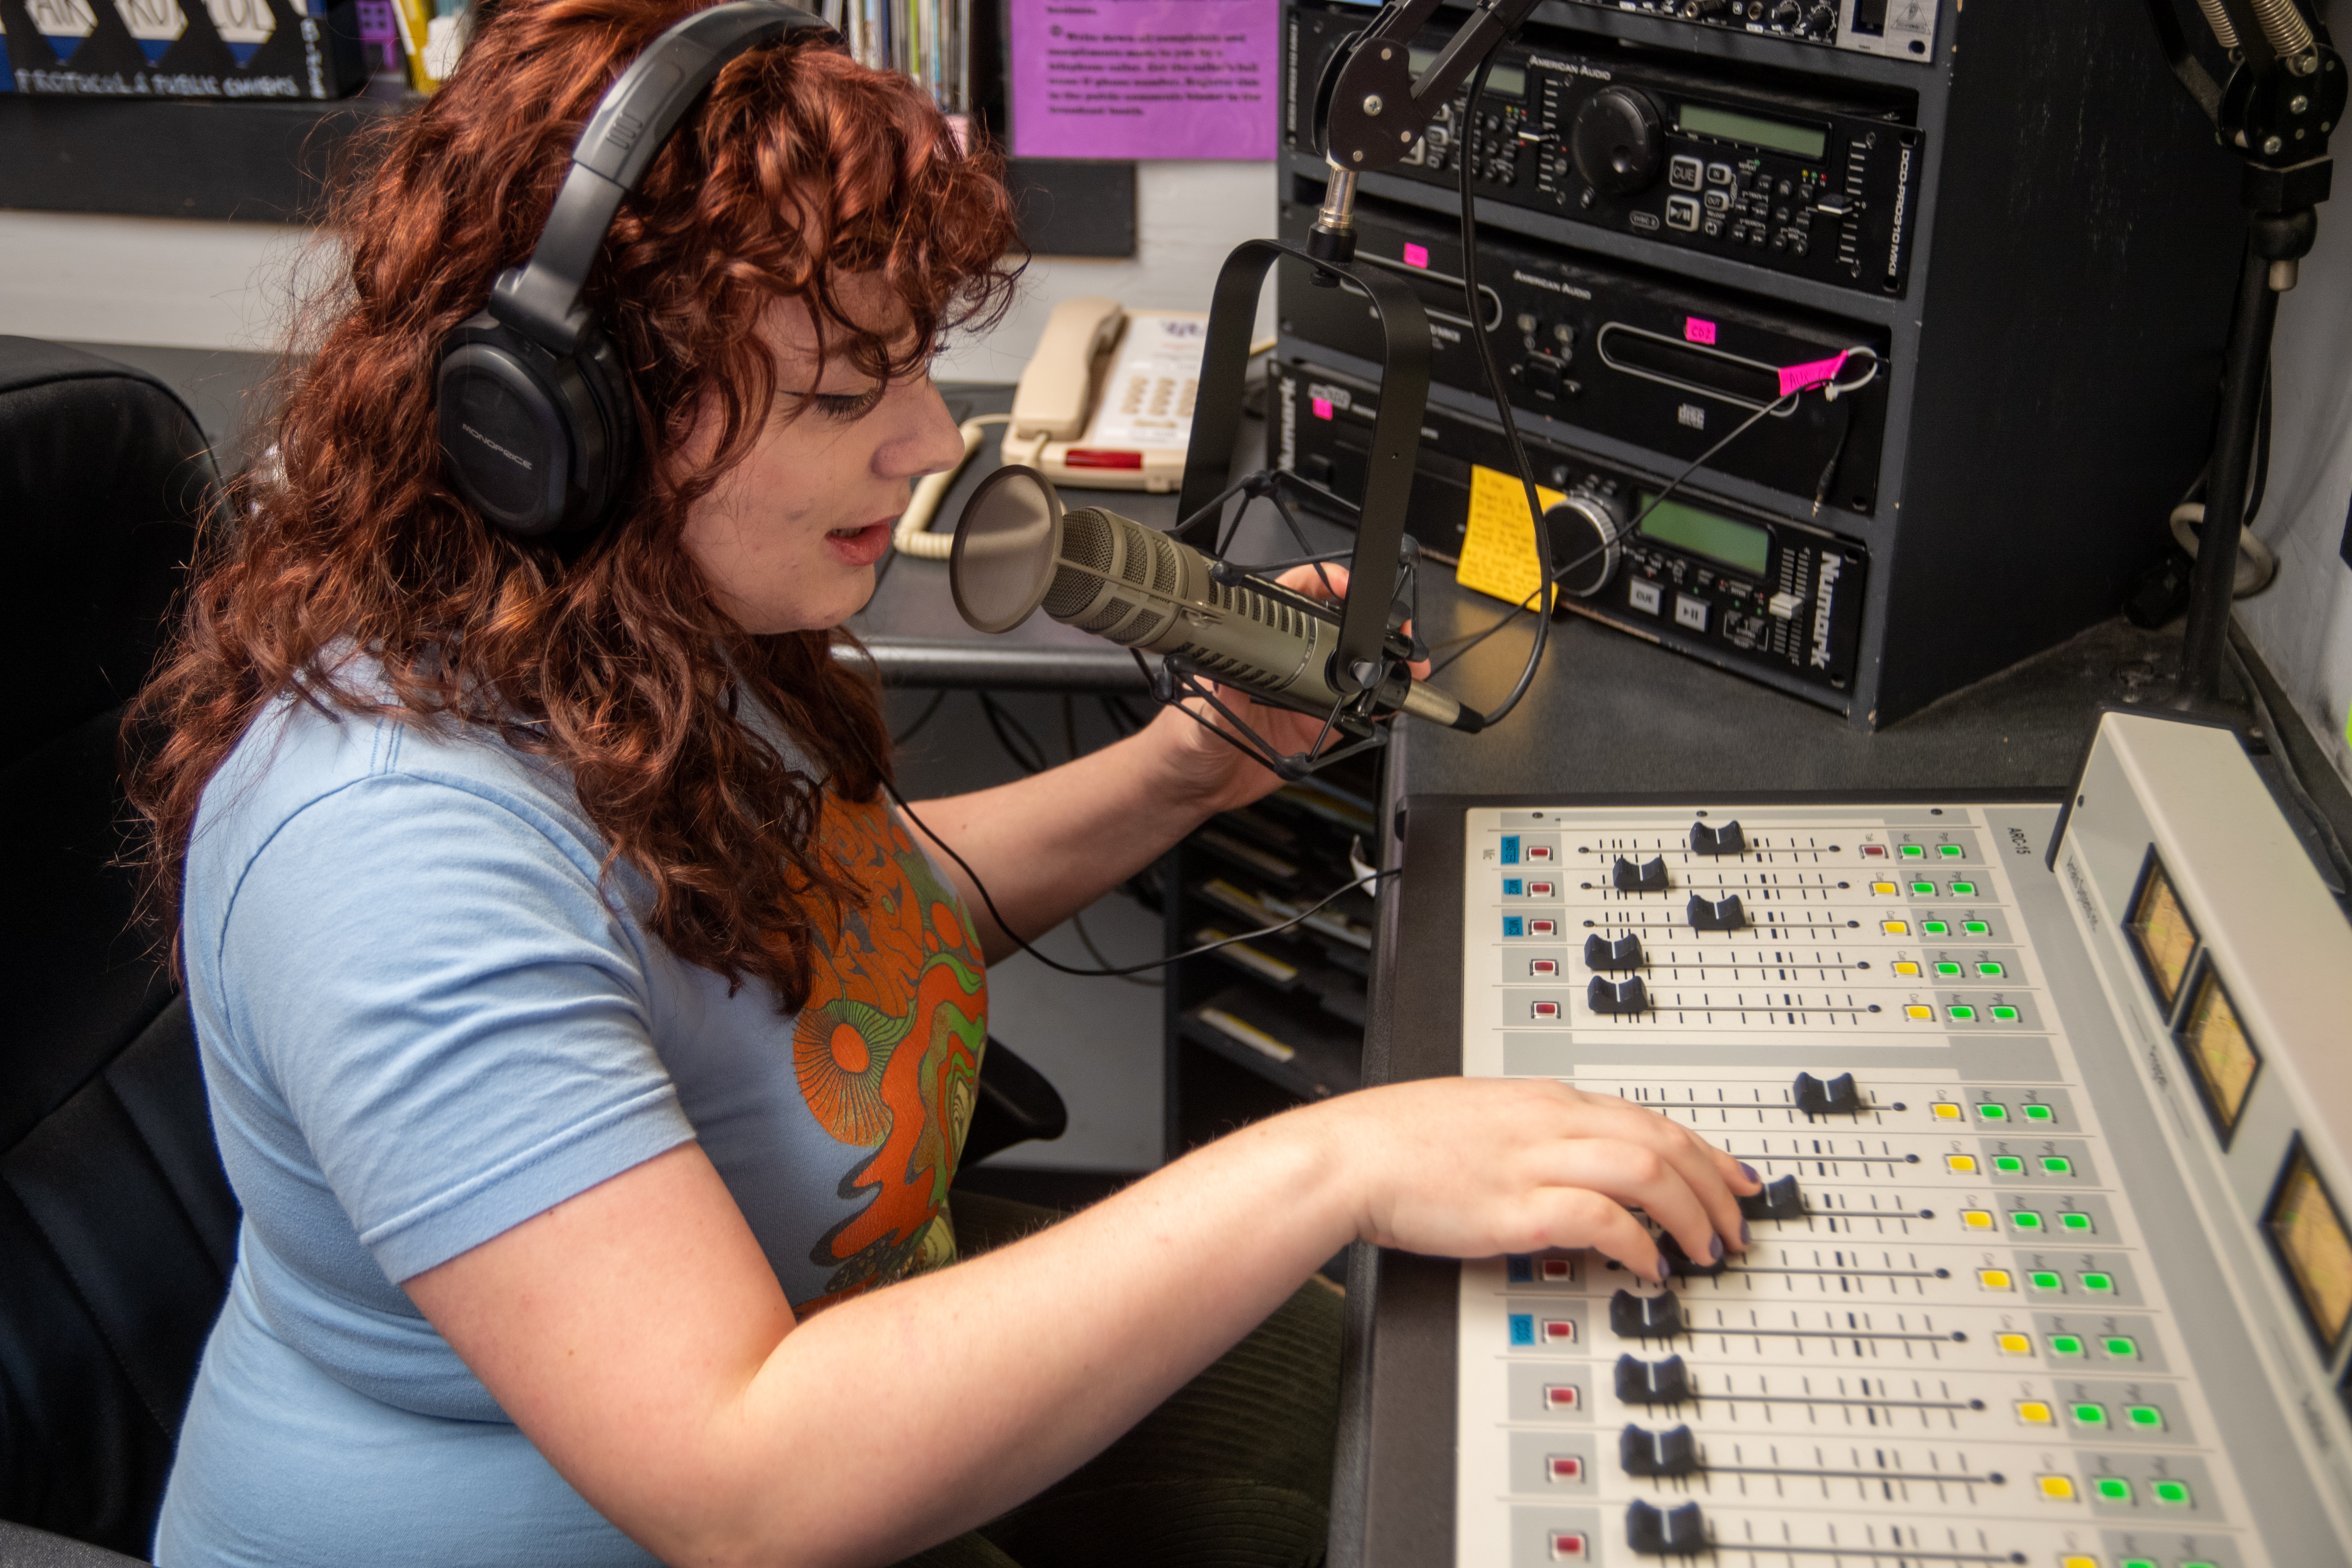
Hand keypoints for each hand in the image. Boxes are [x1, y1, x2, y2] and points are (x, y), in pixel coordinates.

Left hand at [1144, 563, 1433, 817]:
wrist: (1192, 786)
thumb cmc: (1183, 741)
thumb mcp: (1200, 714)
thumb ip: (1220, 694)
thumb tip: (1230, 672)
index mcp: (1256, 644)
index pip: (1295, 595)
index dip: (1325, 582)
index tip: (1346, 587)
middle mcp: (1287, 662)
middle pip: (1338, 627)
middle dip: (1372, 622)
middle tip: (1392, 629)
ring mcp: (1307, 693)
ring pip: (1356, 667)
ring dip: (1385, 664)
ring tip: (1406, 665)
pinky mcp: (1319, 726)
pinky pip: (1358, 712)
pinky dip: (1380, 706)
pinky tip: (1392, 702)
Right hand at [1306, 1078, 1760, 1280]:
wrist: (1348, 1155)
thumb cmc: (1399, 1141)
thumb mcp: (1482, 1117)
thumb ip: (1532, 1132)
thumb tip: (1573, 1158)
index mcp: (1543, 1100)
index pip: (1648, 1117)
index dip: (1704, 1151)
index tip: (1734, 1179)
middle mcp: (1549, 1123)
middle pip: (1662, 1140)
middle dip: (1714, 1185)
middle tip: (1735, 1226)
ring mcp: (1534, 1163)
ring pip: (1646, 1170)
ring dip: (1690, 1214)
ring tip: (1704, 1251)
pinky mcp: (1515, 1208)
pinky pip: (1601, 1219)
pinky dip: (1637, 1244)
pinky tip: (1648, 1268)